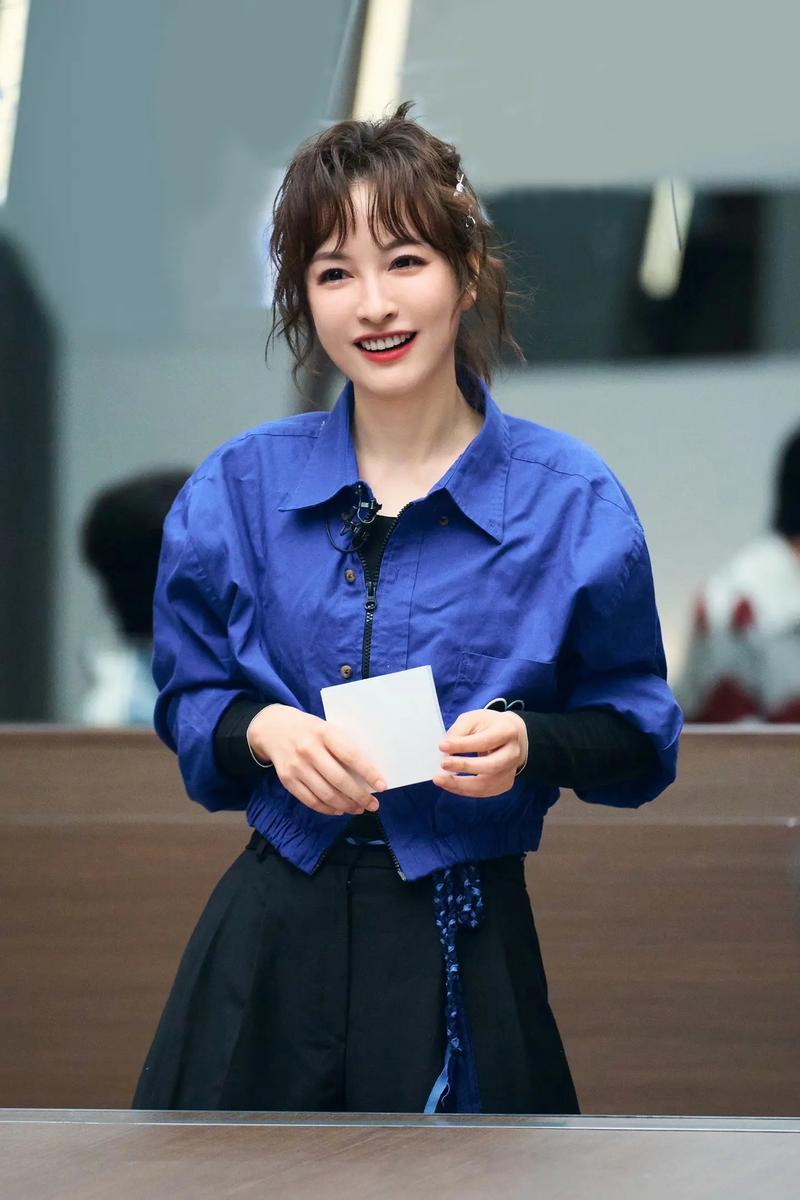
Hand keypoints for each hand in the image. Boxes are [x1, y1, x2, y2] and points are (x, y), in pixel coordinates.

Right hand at [247, 705, 385, 817]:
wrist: (272, 728)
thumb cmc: (308, 729)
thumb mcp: (326, 728)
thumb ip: (342, 746)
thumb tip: (367, 773)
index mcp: (324, 733)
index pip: (350, 755)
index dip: (368, 772)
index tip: (382, 786)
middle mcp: (309, 750)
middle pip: (339, 780)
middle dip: (359, 796)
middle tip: (373, 805)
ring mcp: (296, 766)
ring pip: (325, 794)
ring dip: (345, 805)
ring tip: (358, 809)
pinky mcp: (287, 780)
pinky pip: (310, 800)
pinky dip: (327, 809)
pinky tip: (338, 810)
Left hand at [433, 709, 527, 797]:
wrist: (511, 736)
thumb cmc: (489, 725)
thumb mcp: (473, 719)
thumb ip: (459, 732)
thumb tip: (445, 752)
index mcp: (507, 731)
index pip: (485, 741)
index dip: (463, 745)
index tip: (442, 746)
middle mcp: (513, 753)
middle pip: (491, 766)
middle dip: (465, 766)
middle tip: (443, 764)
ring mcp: (511, 770)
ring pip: (487, 784)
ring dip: (460, 784)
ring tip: (441, 779)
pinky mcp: (505, 783)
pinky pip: (484, 792)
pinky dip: (464, 790)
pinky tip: (450, 784)